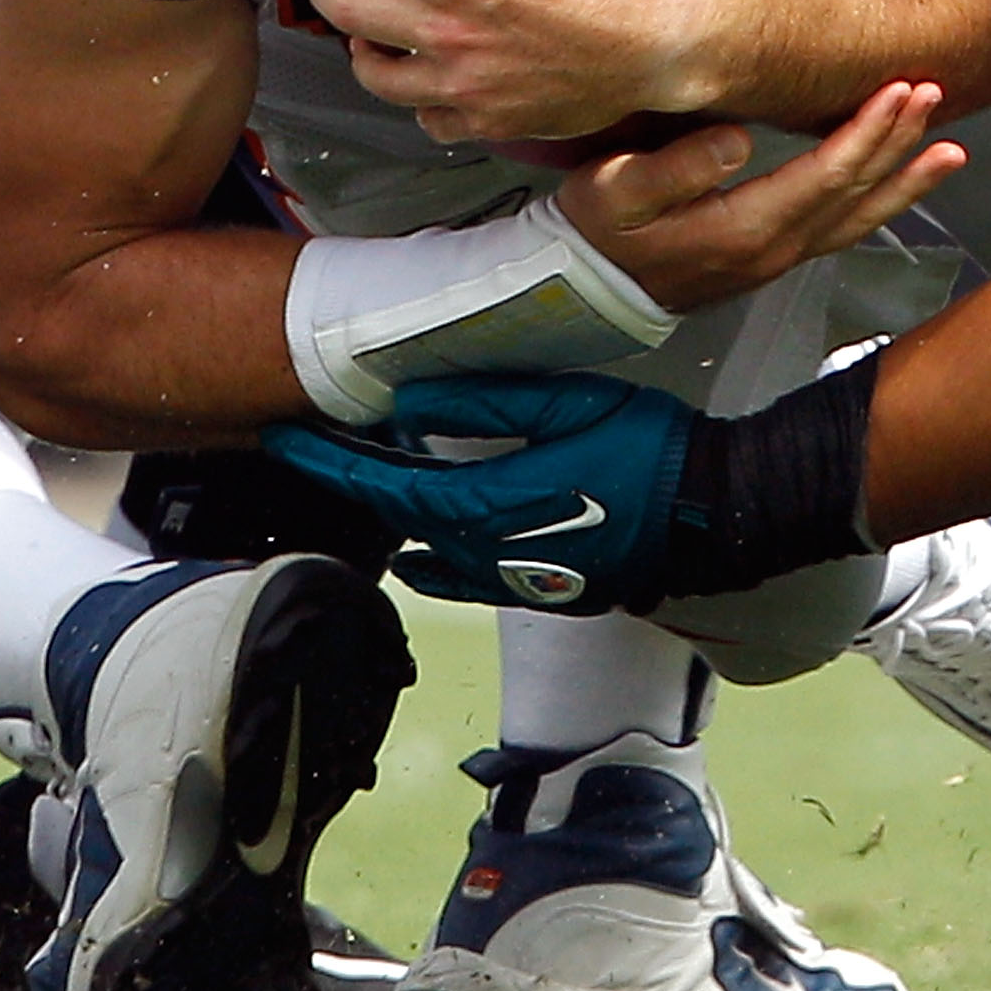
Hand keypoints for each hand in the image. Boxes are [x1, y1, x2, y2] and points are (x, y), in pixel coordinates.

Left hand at [266, 372, 694, 612]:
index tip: (286, 439)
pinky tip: (419, 556)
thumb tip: (412, 403)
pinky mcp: (538, 588)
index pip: (387, 484)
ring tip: (360, 482)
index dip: (332, 461)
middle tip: (312, 446)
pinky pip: (463, 578)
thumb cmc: (646, 452)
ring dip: (390, 516)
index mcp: (488, 503)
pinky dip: (430, 562)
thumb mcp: (569, 406)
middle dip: (351, 480)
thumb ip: (488, 402)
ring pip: (427, 550)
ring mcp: (512, 577)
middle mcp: (487, 551)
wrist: (704, 515)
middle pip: (398, 517)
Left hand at [311, 0, 728, 144]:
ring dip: (363, 48)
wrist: (665, 42)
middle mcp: (448, 32)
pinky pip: (430, 118)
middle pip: (345, 9)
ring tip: (367, 34)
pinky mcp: (489, 118)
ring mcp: (464, 83)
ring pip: (376, 74)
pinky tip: (427, 81)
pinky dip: (420, 99)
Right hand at [559, 80, 966, 312]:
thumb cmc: (596, 231)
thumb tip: (740, 140)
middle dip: (899, 142)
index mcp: (742, 229)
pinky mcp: (773, 256)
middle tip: (933, 93)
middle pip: (855, 193)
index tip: (898, 90)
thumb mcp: (615, 189)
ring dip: (905, 179)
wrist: (584, 287)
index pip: (825, 176)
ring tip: (949, 149)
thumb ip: (677, 167)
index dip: (867, 132)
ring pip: (859, 217)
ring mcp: (777, 258)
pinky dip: (881, 200)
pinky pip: (843, 226)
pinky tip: (900, 181)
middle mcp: (773, 250)